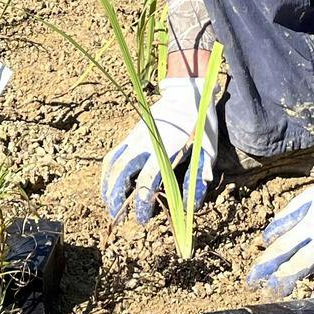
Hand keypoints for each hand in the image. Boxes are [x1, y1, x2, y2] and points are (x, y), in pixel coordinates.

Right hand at [99, 75, 219, 222]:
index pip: (146, 182)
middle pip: (121, 174)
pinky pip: (112, 155)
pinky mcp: (130, 134)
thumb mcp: (206, 153)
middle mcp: (144, 144)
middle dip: (117, 198)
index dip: (142, 204)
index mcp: (164, 151)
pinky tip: (109, 184)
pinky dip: (107, 172)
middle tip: (119, 216)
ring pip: (112, 165)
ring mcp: (134, 138)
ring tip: (109, 204)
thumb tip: (189, 207)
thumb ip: (197, 180)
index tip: (142, 219)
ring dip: (108, 186)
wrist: (187, 94)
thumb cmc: (200, 125)